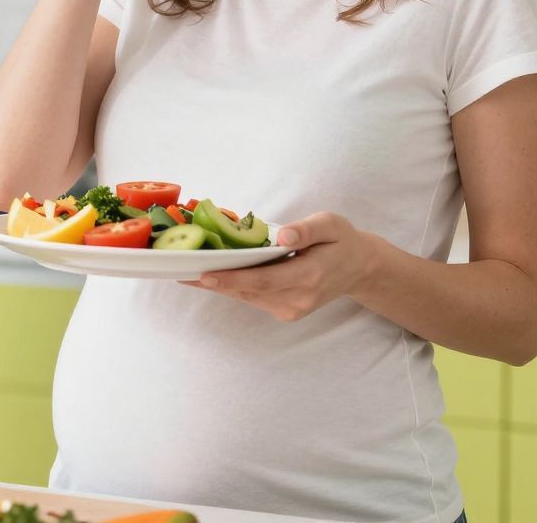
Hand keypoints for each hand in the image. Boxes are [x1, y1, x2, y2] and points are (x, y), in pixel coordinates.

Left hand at [180, 212, 376, 321]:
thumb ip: (307, 230)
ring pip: (245, 296)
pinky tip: (209, 273)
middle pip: (247, 291)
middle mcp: (297, 299)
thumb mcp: (331, 225)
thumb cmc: (341, 241)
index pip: (263, 281)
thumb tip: (283, 236)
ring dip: (216, 284)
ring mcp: (290, 309)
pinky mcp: (285, 310)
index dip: (231, 279)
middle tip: (177, 270)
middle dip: (211, 281)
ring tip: (184, 271)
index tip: (203, 274)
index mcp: (309, 277)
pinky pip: (251, 297)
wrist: (359, 268)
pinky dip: (230, 285)